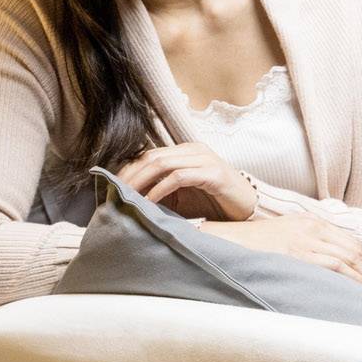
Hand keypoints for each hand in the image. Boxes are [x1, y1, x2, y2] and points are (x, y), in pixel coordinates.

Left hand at [114, 141, 256, 221]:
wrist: (249, 210)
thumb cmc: (214, 204)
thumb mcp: (183, 196)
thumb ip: (161, 192)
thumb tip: (129, 199)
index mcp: (186, 151)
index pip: (149, 154)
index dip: (129, 169)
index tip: (111, 186)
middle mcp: (194, 150)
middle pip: (152, 156)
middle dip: (130, 175)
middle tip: (114, 193)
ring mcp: (205, 159)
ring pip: (162, 163)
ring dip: (141, 181)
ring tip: (127, 197)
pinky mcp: (214, 174)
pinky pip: (179, 177)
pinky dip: (160, 189)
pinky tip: (149, 202)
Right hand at [196, 217, 361, 300]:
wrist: (219, 241)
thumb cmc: (246, 247)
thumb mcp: (278, 240)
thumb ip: (300, 248)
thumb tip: (317, 271)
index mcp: (307, 221)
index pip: (348, 241)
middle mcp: (310, 226)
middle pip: (354, 248)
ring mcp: (305, 237)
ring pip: (350, 257)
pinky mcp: (298, 251)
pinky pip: (336, 265)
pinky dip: (355, 278)